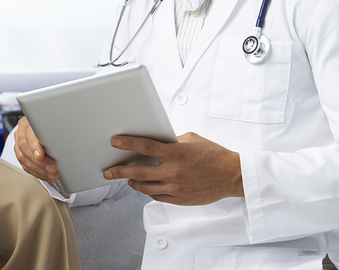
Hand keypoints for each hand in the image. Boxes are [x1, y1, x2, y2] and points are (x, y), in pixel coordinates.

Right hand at [12, 116, 59, 182]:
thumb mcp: (55, 125)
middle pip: (24, 147)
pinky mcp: (20, 153)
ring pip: (23, 158)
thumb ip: (56, 131)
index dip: (34, 145)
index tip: (41, 156)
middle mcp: (21, 130)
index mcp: (29, 121)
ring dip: (39, 170)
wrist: (45, 128)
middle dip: (39, 162)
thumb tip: (69, 140)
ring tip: (52, 175)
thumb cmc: (52, 127)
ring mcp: (18, 142)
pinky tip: (46, 175)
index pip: (28, 131)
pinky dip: (37, 173)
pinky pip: (25, 165)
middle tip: (52, 169)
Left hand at [102, 132, 243, 205]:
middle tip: (108, 170)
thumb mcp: (191, 139)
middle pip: (138, 172)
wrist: (231, 176)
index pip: (145, 147)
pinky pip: (157, 196)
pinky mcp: (179, 199)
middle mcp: (174, 171)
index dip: (128, 143)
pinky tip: (143, 186)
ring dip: (132, 182)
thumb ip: (171, 141)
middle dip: (119, 171)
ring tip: (125, 178)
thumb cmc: (213, 155)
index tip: (115, 142)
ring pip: (145, 187)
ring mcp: (176, 187)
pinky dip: (147, 191)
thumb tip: (155, 141)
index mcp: (176, 153)